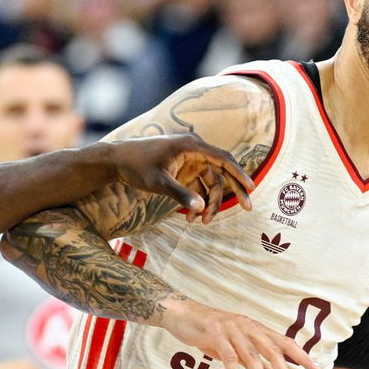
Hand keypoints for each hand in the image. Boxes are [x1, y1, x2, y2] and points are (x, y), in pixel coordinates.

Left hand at [104, 134, 253, 221]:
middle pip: (221, 171)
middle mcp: (194, 150)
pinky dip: (195, 201)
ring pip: (209, 182)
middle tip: (248, 208)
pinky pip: (196, 186)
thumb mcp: (159, 183)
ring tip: (201, 222)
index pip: (223, 159)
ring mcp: (188, 160)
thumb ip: (181, 195)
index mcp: (192, 146)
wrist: (117, 161)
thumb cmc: (136, 166)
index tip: (252, 188)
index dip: (240, 174)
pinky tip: (189, 218)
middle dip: (232, 191)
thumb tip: (201, 208)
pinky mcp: (182, 169)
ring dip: (208, 202)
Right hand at [160, 295, 320, 368]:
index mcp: (256, 328)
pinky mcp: (215, 333)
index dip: (301, 356)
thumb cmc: (211, 332)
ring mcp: (232, 329)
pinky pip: (228, 357)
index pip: (284, 342)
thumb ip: (254, 362)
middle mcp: (248, 326)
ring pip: (251, 356)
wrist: (182, 315)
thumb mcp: (235, 348)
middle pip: (271, 350)